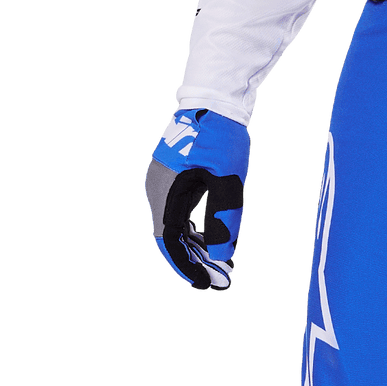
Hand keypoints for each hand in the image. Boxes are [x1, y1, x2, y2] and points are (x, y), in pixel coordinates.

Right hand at [146, 108, 249, 289]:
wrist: (213, 100)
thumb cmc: (220, 139)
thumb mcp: (228, 182)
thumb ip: (224, 221)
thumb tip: (223, 259)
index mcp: (165, 192)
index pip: (169, 241)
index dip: (186, 265)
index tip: (206, 284)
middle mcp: (158, 190)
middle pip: (171, 237)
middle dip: (195, 261)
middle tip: (221, 282)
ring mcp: (164, 183)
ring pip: (176, 226)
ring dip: (197, 247)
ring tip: (221, 267)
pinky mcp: (175, 178)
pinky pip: (180, 213)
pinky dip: (196, 230)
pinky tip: (215, 243)